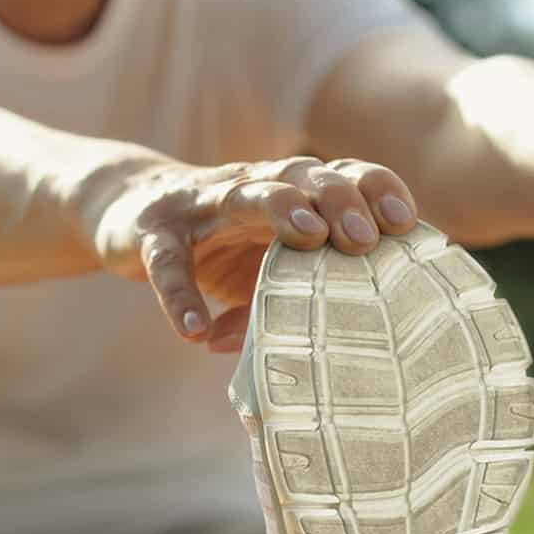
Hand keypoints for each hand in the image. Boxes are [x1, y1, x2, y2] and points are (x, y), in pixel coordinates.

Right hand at [90, 156, 420, 351]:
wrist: (128, 212)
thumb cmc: (220, 245)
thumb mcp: (265, 269)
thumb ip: (300, 299)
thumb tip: (350, 359)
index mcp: (287, 190)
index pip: (341, 174)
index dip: (375, 190)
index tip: (405, 223)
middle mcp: (250, 185)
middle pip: (302, 175)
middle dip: (339, 199)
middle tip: (363, 238)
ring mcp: (200, 205)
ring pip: (244, 193)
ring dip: (280, 207)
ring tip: (309, 237)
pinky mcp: (152, 232)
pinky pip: (167, 262)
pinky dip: (179, 294)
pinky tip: (194, 328)